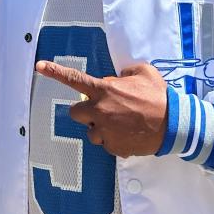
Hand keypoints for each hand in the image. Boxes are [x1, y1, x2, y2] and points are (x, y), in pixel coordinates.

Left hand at [36, 61, 168, 156]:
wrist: (174, 124)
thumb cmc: (159, 96)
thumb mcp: (143, 72)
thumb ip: (125, 72)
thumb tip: (118, 78)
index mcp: (104, 90)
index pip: (74, 79)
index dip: (55, 71)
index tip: (39, 66)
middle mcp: (99, 110)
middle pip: (75, 113)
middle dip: (85, 112)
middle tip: (103, 110)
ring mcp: (105, 131)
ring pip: (91, 131)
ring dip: (100, 128)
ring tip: (121, 124)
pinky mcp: (113, 147)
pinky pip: (106, 144)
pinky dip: (114, 140)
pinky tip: (129, 135)